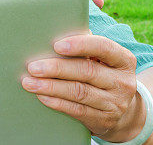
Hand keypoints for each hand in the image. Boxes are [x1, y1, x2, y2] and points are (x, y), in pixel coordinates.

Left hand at [22, 34, 144, 141]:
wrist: (121, 111)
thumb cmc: (100, 73)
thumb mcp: (100, 59)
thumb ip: (84, 47)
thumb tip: (50, 33)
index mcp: (123, 59)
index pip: (104, 47)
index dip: (80, 45)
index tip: (56, 45)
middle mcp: (123, 82)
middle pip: (87, 71)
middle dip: (56, 68)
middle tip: (32, 67)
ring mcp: (115, 103)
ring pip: (79, 92)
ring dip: (50, 87)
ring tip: (29, 82)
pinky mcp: (104, 120)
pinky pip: (77, 110)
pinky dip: (57, 102)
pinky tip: (41, 96)